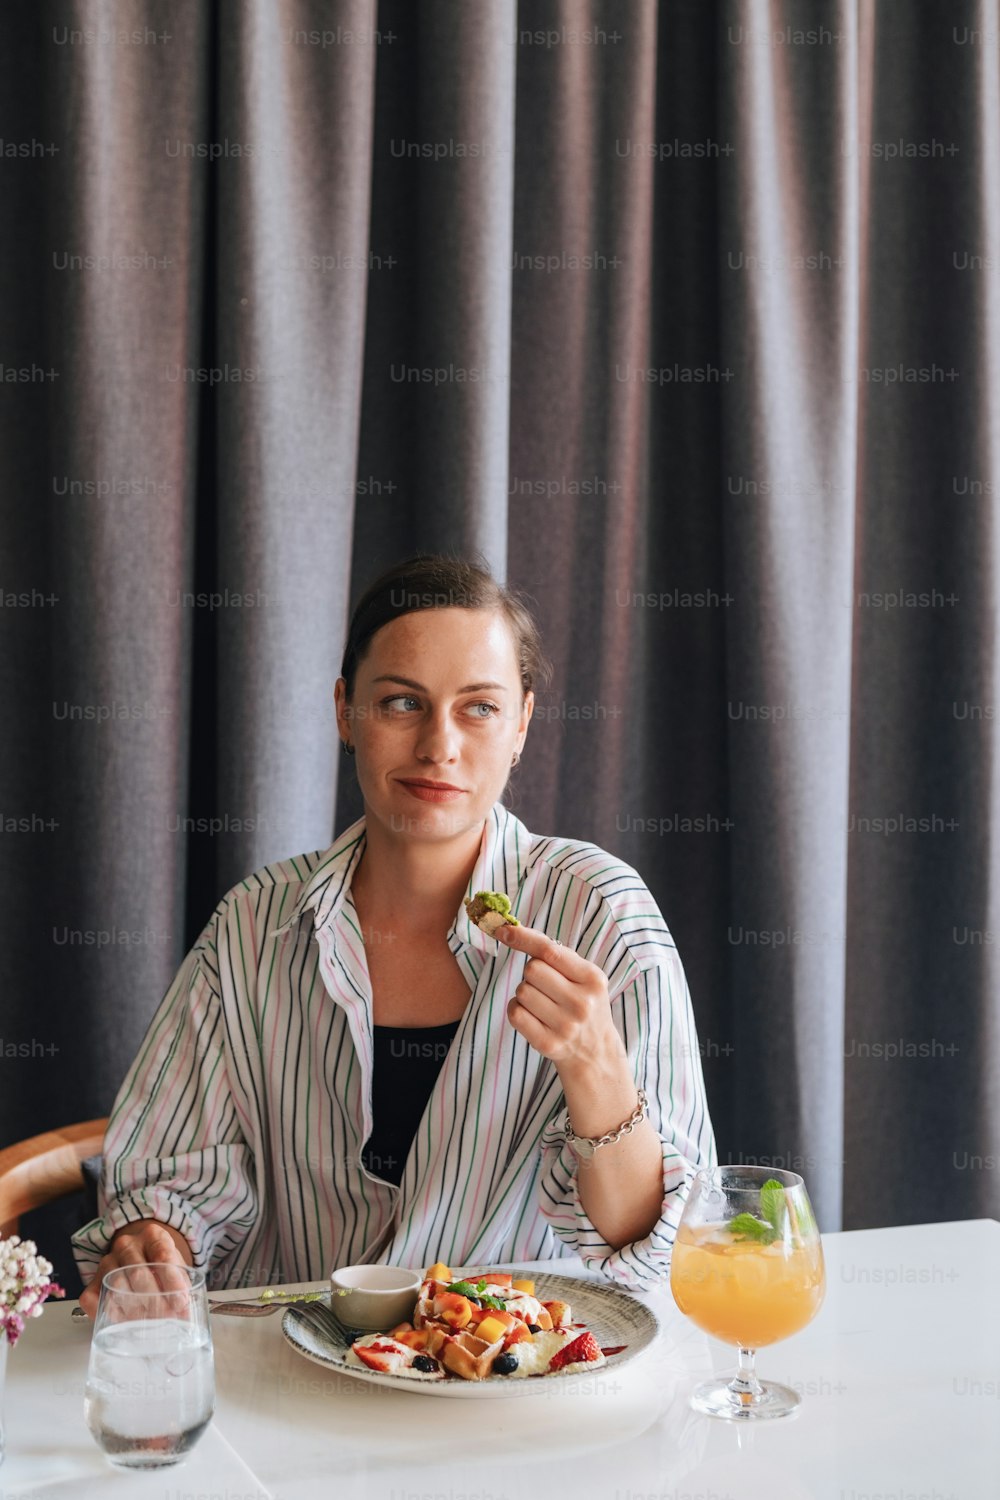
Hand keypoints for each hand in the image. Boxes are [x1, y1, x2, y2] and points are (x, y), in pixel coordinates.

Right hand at [78, 1219, 193, 1319]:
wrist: (140, 1259)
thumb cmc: (162, 1266)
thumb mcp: (176, 1268)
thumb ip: (181, 1285)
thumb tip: (185, 1311)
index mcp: (152, 1235)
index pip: (162, 1253)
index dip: (172, 1279)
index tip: (180, 1301)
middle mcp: (127, 1244)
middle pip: (138, 1272)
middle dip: (154, 1299)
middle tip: (166, 1317)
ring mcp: (108, 1261)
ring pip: (117, 1286)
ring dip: (134, 1309)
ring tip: (149, 1323)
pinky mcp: (94, 1281)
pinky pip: (95, 1298)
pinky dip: (109, 1312)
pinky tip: (123, 1322)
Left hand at [496, 922, 623, 1072]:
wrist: (596, 1053)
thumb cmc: (583, 1004)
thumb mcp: (585, 979)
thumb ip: (557, 956)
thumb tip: (511, 932)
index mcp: (593, 978)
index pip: (550, 951)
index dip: (523, 938)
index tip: (503, 930)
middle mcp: (582, 1002)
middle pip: (532, 969)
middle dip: (532, 973)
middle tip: (545, 986)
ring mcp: (566, 1025)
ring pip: (522, 991)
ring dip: (525, 993)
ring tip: (542, 1004)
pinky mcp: (549, 1043)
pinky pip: (515, 1013)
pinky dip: (516, 1010)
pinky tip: (531, 1016)